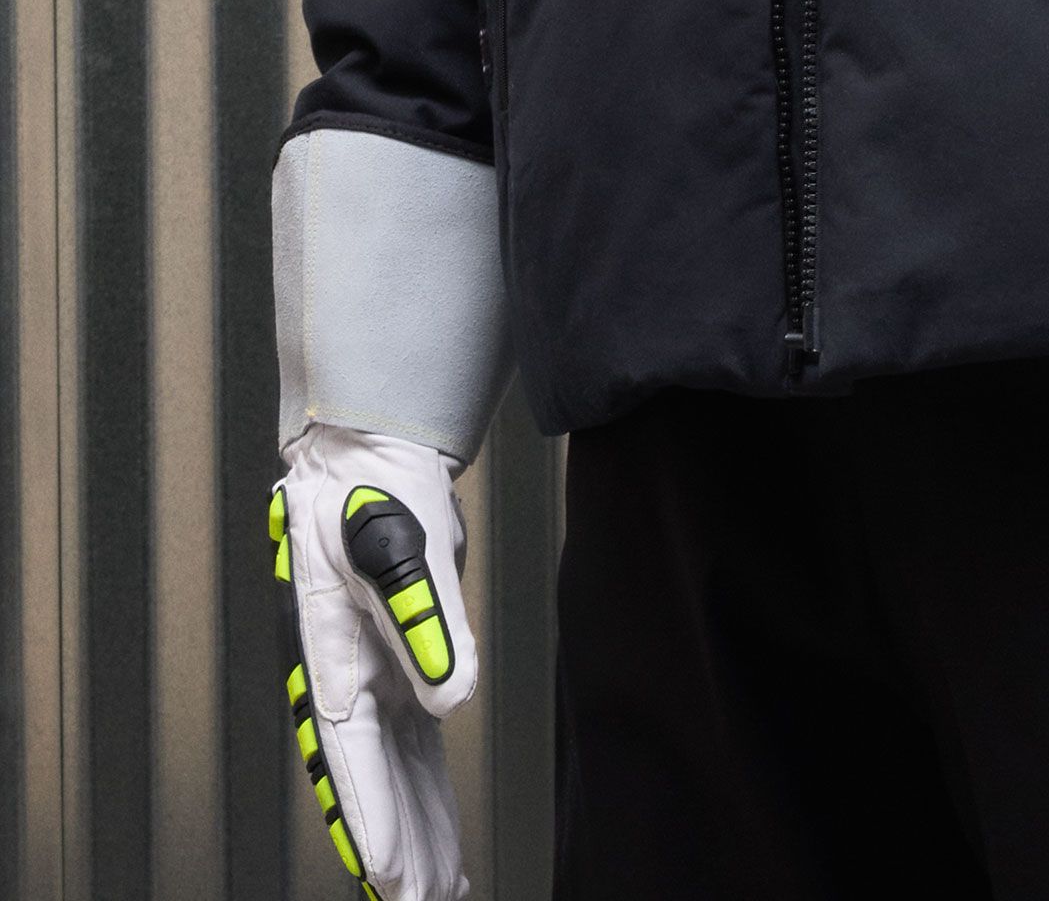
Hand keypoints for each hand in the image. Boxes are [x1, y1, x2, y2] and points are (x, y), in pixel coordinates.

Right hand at [269, 425, 477, 899]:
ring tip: (440, 889)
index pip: (348, 748)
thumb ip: (427, 620)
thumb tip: (455, 698)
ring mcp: (371, 676)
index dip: (366, 812)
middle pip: (369, 778)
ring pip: (395, 772)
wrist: (370, 455)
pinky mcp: (398, 668)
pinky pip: (414, 746)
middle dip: (393, 844)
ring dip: (415, 830)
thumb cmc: (374, 491)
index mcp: (329, 650)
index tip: (383, 871)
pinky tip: (441, 831)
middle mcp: (344, 675)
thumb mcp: (403, 543)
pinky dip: (428, 792)